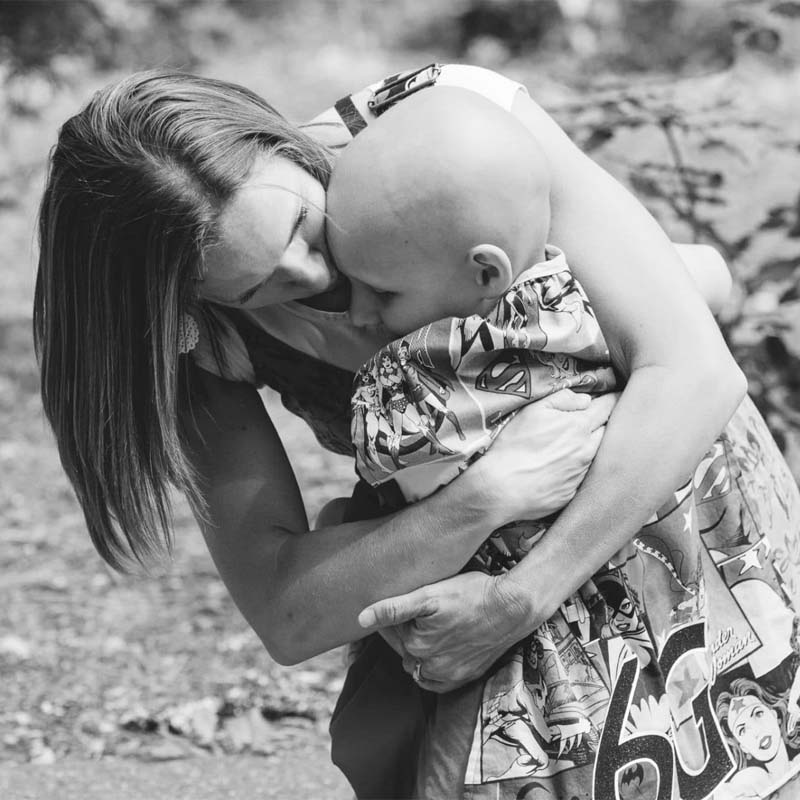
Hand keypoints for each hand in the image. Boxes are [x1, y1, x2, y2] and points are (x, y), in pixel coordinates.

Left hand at [359, 571, 539, 692]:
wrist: (512, 608)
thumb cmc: (471, 594)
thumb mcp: (429, 594)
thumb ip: (392, 608)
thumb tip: (360, 619)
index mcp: (415, 646)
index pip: (390, 631)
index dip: (393, 615)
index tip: (403, 603)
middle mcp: (429, 667)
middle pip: (404, 646)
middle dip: (405, 630)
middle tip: (420, 609)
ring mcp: (448, 675)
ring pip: (420, 662)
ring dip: (419, 647)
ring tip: (431, 623)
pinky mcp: (464, 677)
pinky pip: (437, 678)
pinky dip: (433, 665)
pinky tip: (439, 646)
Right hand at [470, 389, 617, 521]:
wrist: (502, 488)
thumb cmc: (514, 446)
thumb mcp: (533, 410)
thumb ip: (562, 399)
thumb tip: (585, 400)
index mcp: (579, 426)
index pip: (608, 407)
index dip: (612, 400)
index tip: (613, 397)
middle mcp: (587, 450)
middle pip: (607, 431)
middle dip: (601, 424)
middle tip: (590, 420)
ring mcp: (581, 473)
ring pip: (595, 454)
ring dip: (588, 447)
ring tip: (568, 445)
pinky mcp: (573, 492)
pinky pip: (581, 475)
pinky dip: (575, 468)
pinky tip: (558, 467)